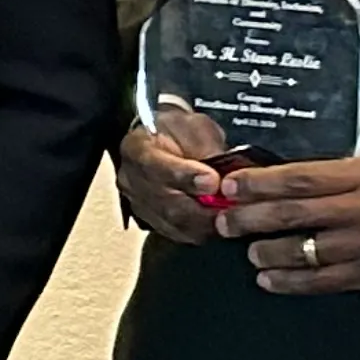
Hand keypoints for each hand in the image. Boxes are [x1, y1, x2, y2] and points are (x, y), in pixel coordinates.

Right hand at [113, 106, 230, 244]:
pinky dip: (201, 230)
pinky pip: (178, 233)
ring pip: (173, 222)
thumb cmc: (178, 131)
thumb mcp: (194, 126)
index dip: (185, 176)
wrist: (164, 140)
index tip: (212, 180)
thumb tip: (222, 175)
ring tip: (229, 213)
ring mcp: (139, 202)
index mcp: (136, 148)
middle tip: (229, 204)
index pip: (156, 167)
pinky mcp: (152, 219)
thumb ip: (206, 149)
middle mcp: (131, 179)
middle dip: (201, 207)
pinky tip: (217, 221)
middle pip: (165, 202)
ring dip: (204, 222)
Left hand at [215, 154, 359, 293]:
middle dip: (250, 220)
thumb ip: (344, 174)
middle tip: (225, 222)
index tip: (232, 188)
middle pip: (292, 215)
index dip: (259, 185)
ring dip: (267, 254)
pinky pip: (327, 281)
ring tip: (249, 254)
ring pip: (304, 252)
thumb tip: (293, 183)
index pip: (299, 179)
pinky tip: (273, 280)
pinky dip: (293, 282)